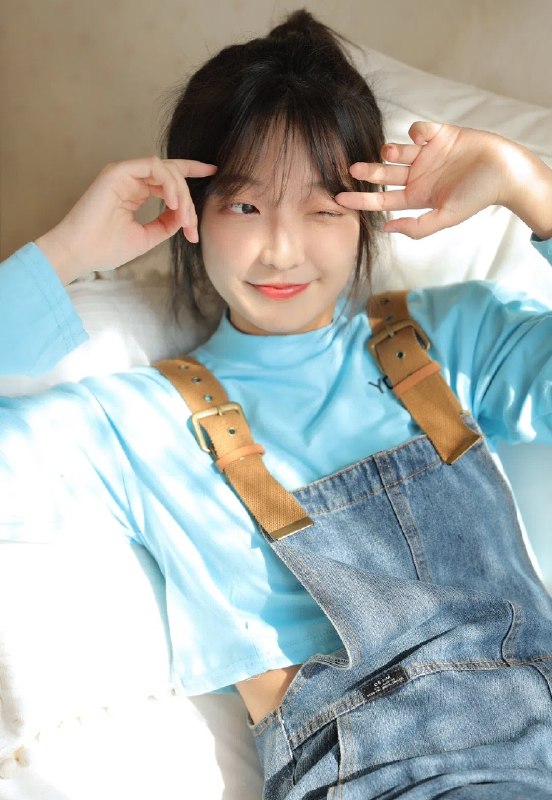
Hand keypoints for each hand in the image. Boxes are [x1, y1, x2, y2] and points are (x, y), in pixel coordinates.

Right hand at [35, 157, 216, 283]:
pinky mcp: (118, 171)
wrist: (80, 254)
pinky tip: (174, 205)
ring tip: (184, 219)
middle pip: (172, 176)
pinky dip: (169, 184)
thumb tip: (185, 215)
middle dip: (189, 201)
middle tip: (192, 228)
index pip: (168, 176)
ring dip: (181, 194)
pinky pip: (154, 167)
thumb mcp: (147, 237)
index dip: (192, 170)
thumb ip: (166, 223)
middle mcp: (130, 179)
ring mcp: (124, 173)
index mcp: (135, 191)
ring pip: (166, 170)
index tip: (214, 171)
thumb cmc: (106, 249)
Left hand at [335, 121, 551, 239]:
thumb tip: (386, 229)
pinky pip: (418, 131)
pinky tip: (420, 137)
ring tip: (390, 154)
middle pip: (383, 176)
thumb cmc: (477, 197)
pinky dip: (414, 132)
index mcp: (416, 197)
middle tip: (351, 170)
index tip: (338, 199)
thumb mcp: (446, 217)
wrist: (504, 171)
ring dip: (389, 152)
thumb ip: (417, 227)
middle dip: (367, 173)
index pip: (382, 200)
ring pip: (397, 152)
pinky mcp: (438, 134)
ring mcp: (426, 155)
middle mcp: (417, 176)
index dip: (361, 200)